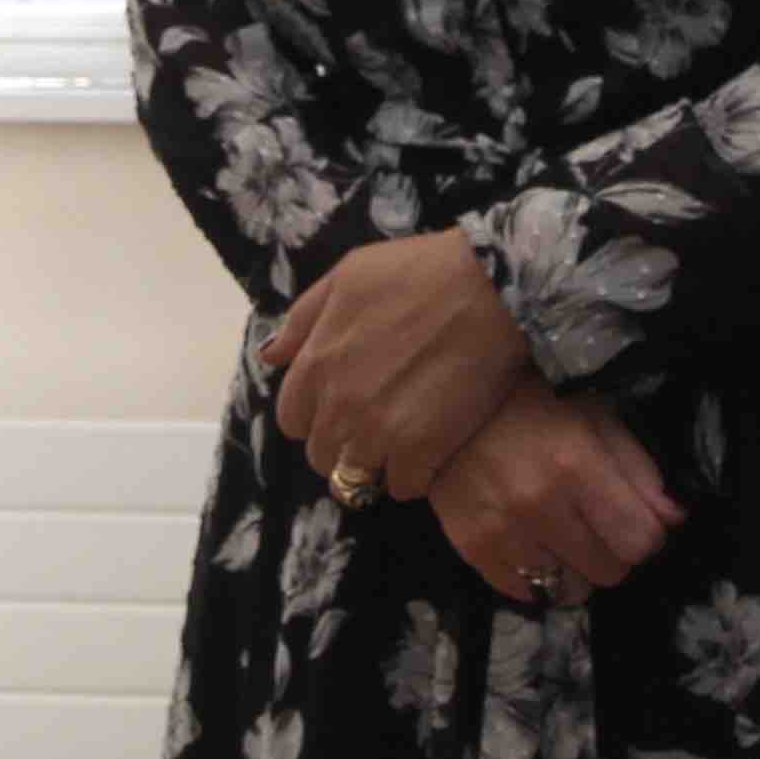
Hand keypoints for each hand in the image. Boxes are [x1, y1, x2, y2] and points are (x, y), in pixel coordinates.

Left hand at [261, 228, 526, 502]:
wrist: (488, 288)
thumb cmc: (418, 271)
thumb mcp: (346, 276)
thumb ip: (303, 319)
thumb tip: (271, 356)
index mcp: (316, 364)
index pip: (292, 419)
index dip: (315, 416)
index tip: (341, 407)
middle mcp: (338, 404)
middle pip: (321, 454)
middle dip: (343, 443)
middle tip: (375, 426)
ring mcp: (378, 431)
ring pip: (357, 476)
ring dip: (376, 463)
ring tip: (403, 443)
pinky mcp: (422, 450)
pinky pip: (404, 486)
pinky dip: (414, 475)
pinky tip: (431, 451)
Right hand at [428, 379, 683, 606]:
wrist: (443, 403)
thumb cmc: (531, 401)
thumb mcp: (596, 416)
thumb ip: (639, 468)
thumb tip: (673, 520)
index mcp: (577, 466)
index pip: (641, 541)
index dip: (646, 533)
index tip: (631, 518)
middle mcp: (539, 505)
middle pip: (610, 572)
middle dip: (611, 551)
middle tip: (593, 524)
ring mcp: (501, 531)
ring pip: (569, 591)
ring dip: (574, 569)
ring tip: (560, 536)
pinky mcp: (471, 547)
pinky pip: (524, 592)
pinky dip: (534, 575)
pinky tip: (529, 543)